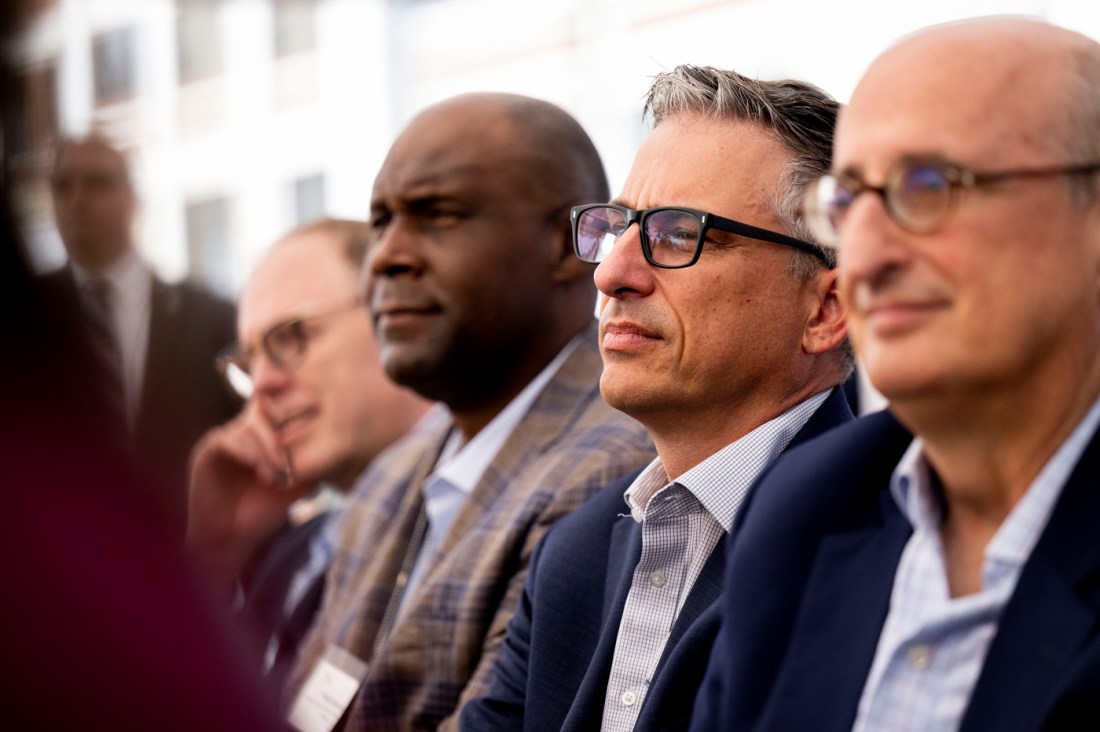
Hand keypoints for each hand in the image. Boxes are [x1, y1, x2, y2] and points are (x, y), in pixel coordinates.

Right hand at [186, 400, 314, 594]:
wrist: (230, 538)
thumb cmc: (264, 512)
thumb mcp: (297, 485)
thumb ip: (313, 464)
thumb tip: (339, 450)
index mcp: (268, 435)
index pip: (284, 411)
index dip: (298, 417)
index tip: (312, 424)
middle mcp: (248, 431)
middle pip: (269, 412)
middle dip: (284, 434)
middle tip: (290, 463)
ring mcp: (228, 437)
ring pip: (252, 426)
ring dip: (268, 448)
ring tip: (277, 474)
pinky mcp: (209, 450)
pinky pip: (229, 439)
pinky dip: (247, 451)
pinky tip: (257, 466)